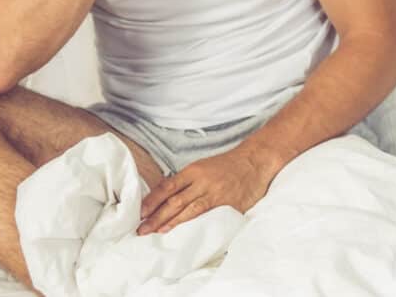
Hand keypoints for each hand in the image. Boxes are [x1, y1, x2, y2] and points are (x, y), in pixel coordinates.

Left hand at [137, 146, 276, 234]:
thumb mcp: (203, 166)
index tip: (140, 213)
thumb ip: (185, 181)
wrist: (255, 161)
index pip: (168, 187)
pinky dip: (195, 226)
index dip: (153, 201)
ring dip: (171, 224)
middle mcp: (203, 182)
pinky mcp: (229, 206)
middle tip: (141, 230)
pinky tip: (184, 234)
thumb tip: (162, 195)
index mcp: (194, 171)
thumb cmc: (227, 165)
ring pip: (189, 211)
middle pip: (175, 202)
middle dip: (156, 217)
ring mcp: (216, 195)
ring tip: (156, 233)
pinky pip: (209, 218)